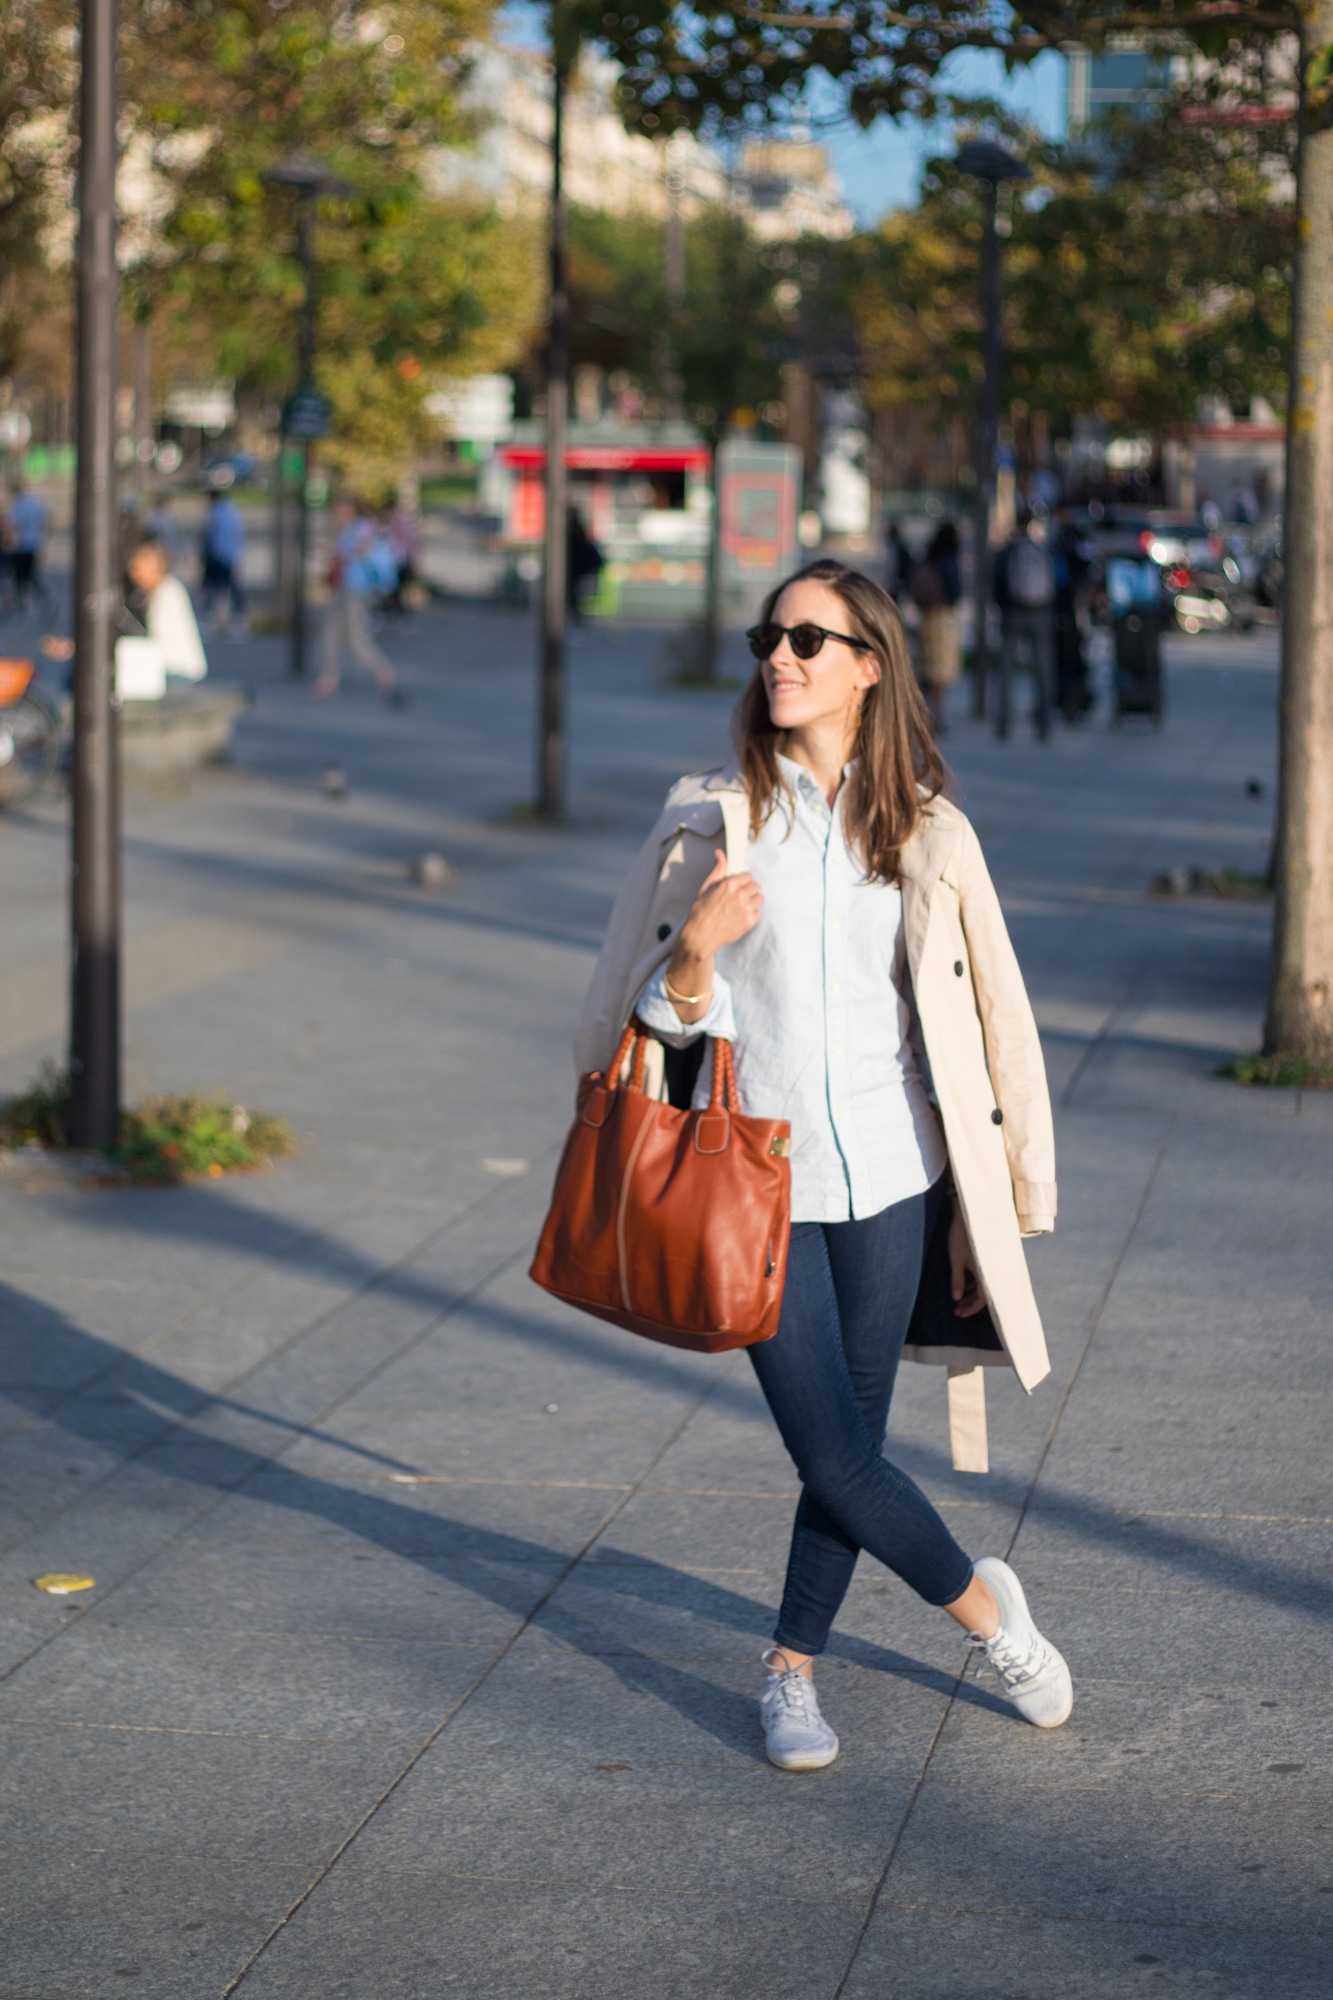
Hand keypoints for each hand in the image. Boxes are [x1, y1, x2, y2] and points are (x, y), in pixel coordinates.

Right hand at [679, 850, 762, 957]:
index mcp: (729, 885)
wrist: (700, 936)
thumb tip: (719, 853)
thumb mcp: (706, 887)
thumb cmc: (700, 911)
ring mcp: (746, 909)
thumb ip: (718, 869)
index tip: (738, 886)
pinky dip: (751, 914)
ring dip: (753, 901)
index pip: (749, 876)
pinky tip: (740, 917)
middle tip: (739, 897)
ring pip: (760, 899)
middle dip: (749, 890)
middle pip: (756, 886)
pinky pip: (758, 913)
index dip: (743, 880)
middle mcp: (740, 895)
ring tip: (741, 907)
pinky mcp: (749, 922)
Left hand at [948, 1203, 984, 1317]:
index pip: (983, 1298)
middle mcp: (992, 1269)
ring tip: (958, 1300)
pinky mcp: (987, 1256)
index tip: (959, 1314)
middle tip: (957, 1311)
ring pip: (984, 1284)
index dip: (971, 1308)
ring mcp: (990, 1263)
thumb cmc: (961, 1235)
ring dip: (972, 1293)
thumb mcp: (956, 1259)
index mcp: (987, 1272)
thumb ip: (957, 1280)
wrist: (970, 1212)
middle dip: (970, 1303)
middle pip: (985, 1293)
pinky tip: (965, 1285)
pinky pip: (984, 1274)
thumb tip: (957, 1298)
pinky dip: (974, 1282)